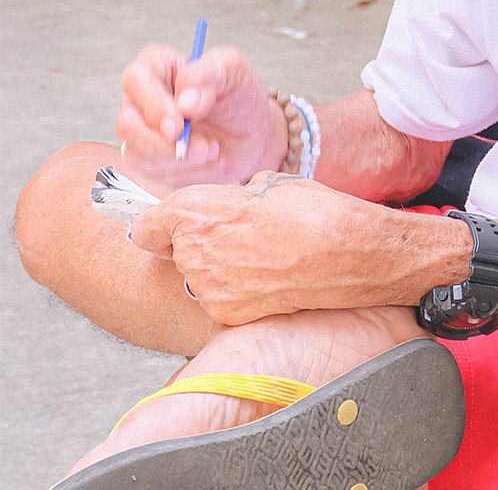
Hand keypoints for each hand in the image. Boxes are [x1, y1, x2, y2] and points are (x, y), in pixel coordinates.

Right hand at [116, 44, 286, 190]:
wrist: (252, 135)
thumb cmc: (238, 96)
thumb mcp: (234, 71)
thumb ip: (209, 74)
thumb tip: (185, 100)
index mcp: (157, 65)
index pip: (136, 79)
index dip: (153, 104)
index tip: (179, 123)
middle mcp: (142, 98)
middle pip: (128, 124)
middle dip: (167, 143)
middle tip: (204, 146)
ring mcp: (141, 132)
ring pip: (139, 154)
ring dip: (182, 160)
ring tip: (213, 148)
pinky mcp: (149, 161)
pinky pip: (153, 176)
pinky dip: (186, 173)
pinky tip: (206, 160)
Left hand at [130, 172, 378, 323]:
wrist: (349, 255)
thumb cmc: (314, 211)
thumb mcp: (268, 184)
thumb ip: (233, 198)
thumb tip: (230, 207)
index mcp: (196, 212)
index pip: (145, 226)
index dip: (160, 224)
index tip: (173, 222)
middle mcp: (193, 254)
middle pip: (177, 250)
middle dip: (201, 240)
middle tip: (241, 231)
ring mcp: (210, 290)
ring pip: (200, 275)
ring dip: (220, 265)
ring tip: (263, 254)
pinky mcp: (229, 315)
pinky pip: (221, 297)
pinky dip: (239, 289)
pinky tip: (270, 276)